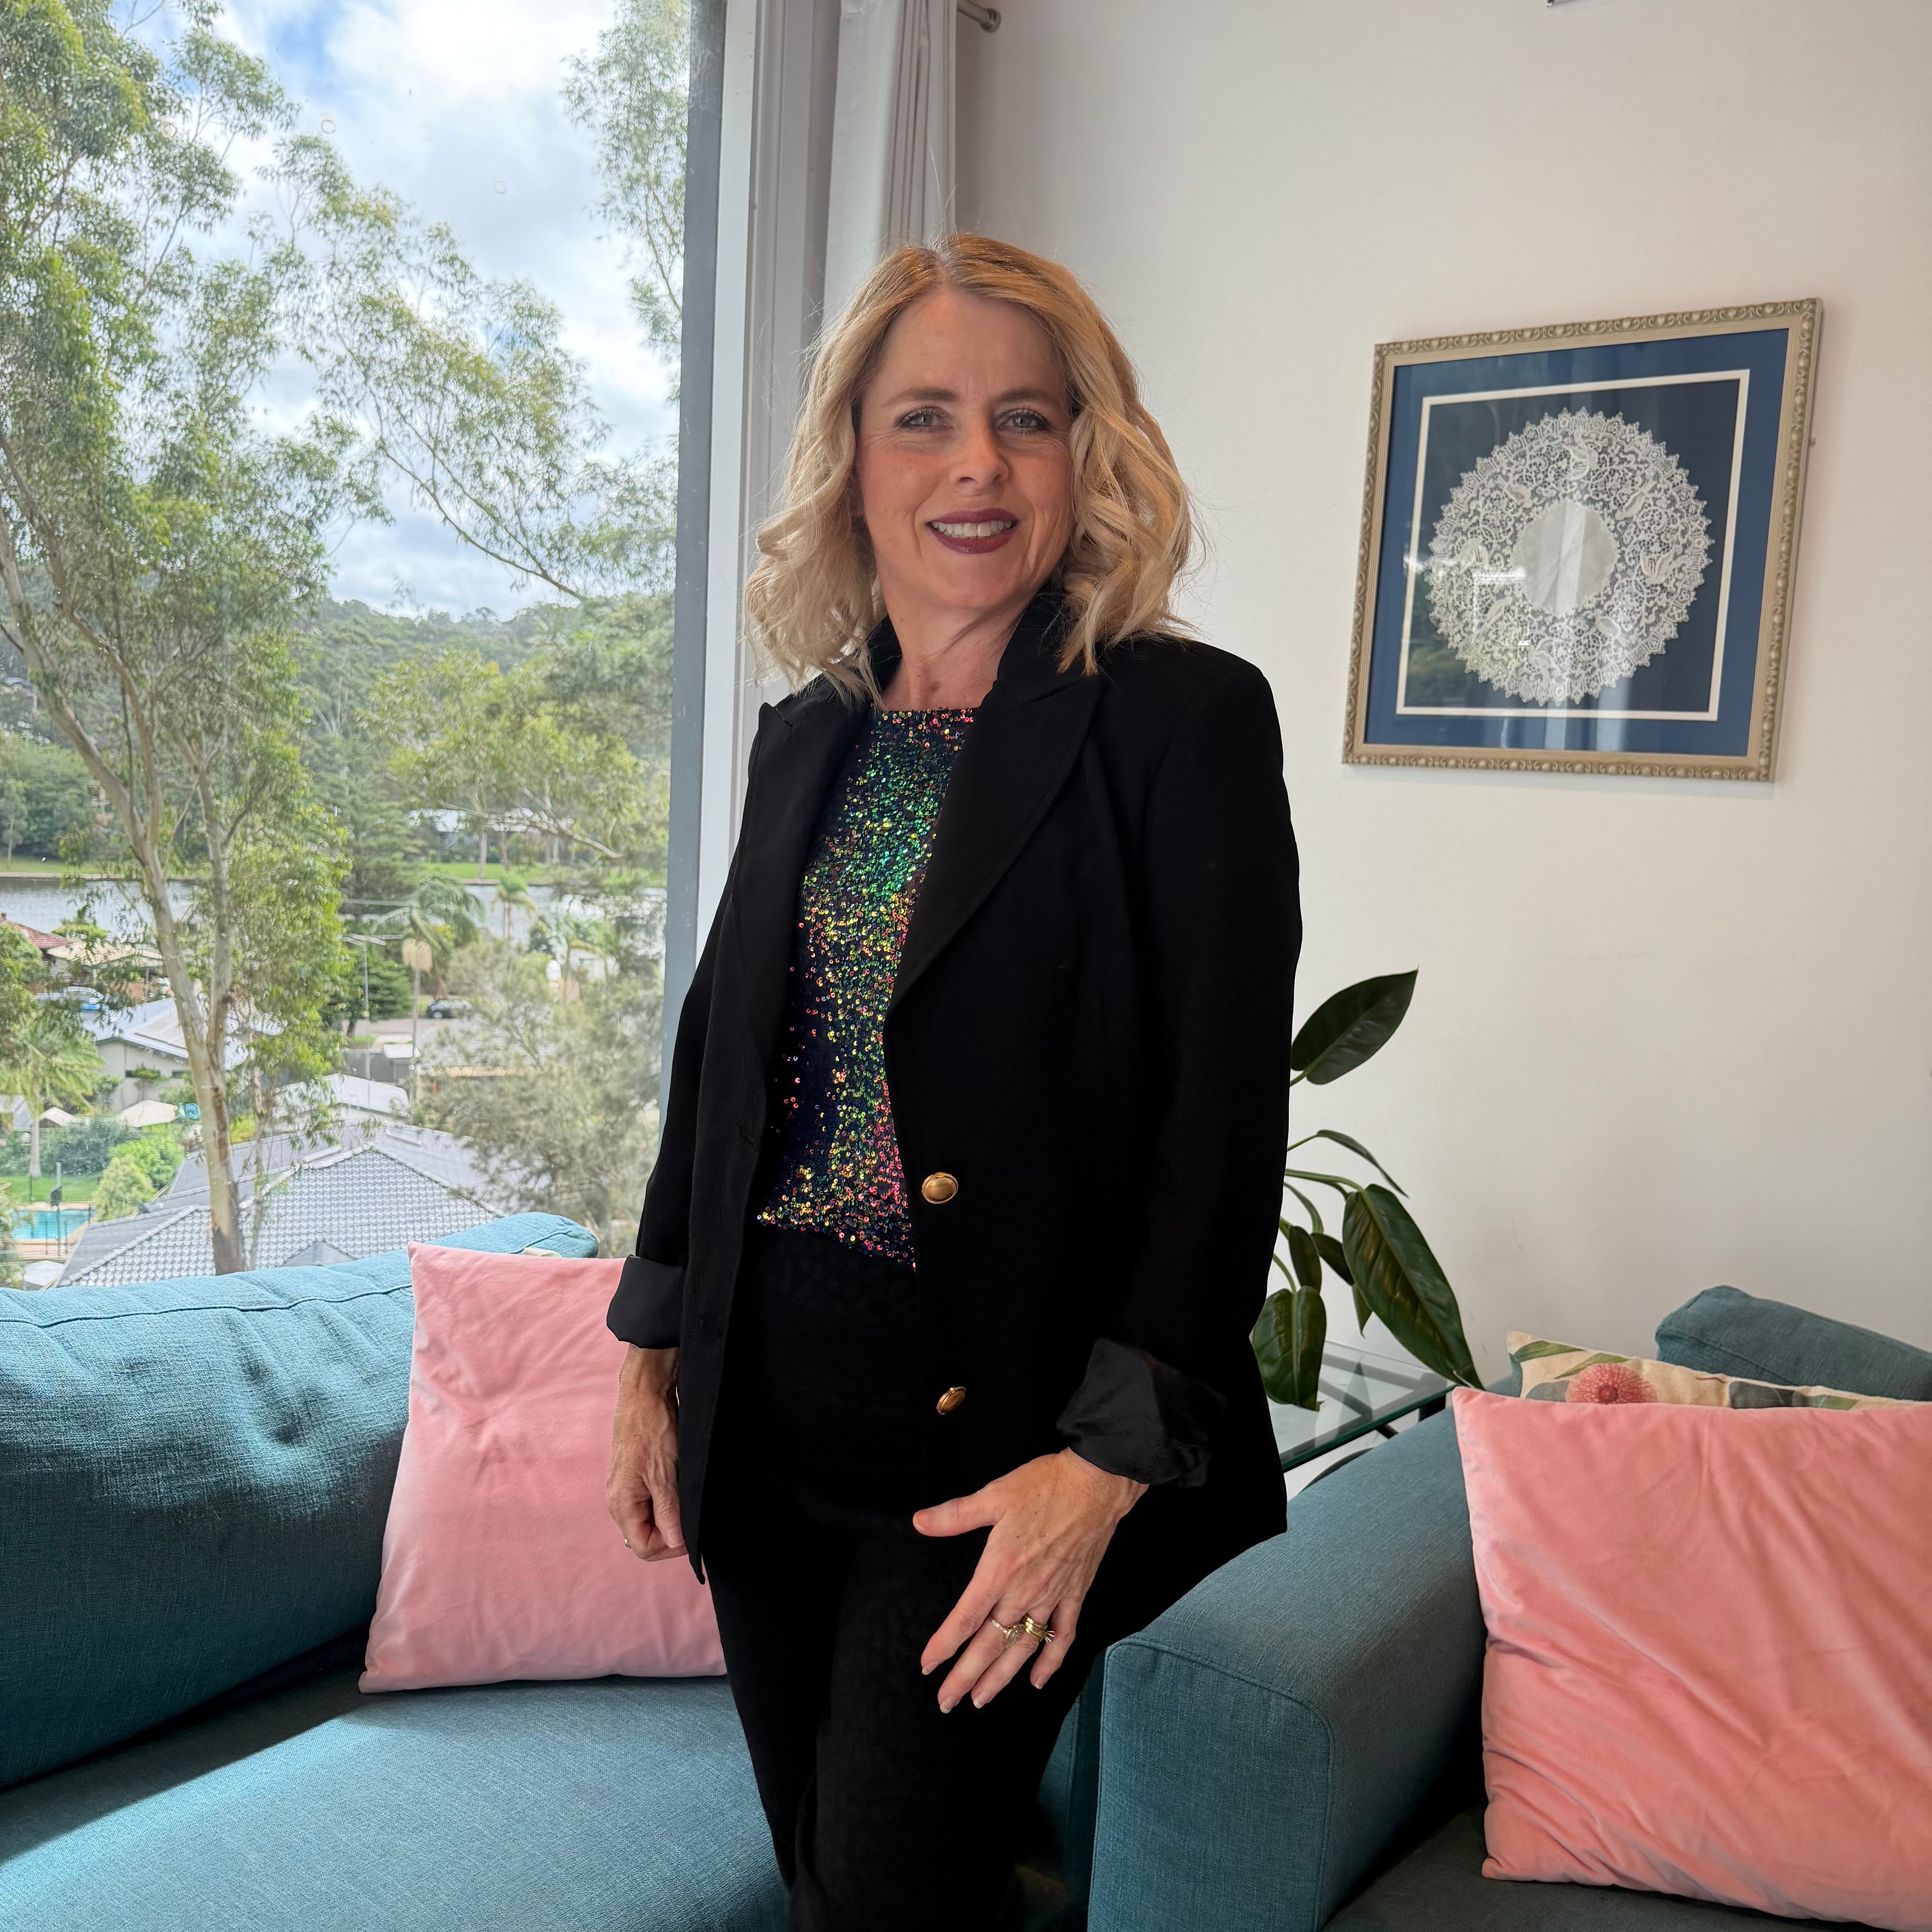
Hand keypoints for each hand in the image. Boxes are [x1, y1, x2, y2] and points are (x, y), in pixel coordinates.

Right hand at [607, 1345, 685, 1560]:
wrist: (645, 1392)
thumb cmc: (652, 1429)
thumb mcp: (665, 1476)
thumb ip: (669, 1513)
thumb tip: (677, 1544)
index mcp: (621, 1505)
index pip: (644, 1548)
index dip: (671, 1547)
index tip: (693, 1533)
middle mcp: (619, 1500)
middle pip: (646, 1536)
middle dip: (672, 1532)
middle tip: (694, 1513)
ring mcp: (627, 1487)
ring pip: (651, 1517)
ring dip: (672, 1514)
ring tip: (687, 1495)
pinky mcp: (636, 1474)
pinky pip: (652, 1499)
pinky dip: (669, 1498)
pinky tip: (681, 1483)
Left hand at [914, 1449, 1145, 1711]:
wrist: (1096, 1485)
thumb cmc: (1044, 1486)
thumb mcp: (994, 1495)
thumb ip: (955, 1515)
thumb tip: (919, 1522)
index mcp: (1000, 1569)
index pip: (965, 1618)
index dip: (944, 1645)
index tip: (927, 1665)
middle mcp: (1024, 1591)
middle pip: (990, 1644)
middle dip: (966, 1676)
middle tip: (946, 1701)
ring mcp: (1052, 1596)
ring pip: (1023, 1648)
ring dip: (1001, 1677)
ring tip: (981, 1700)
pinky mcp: (1075, 1595)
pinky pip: (1063, 1636)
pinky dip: (1051, 1662)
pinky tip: (1038, 1681)